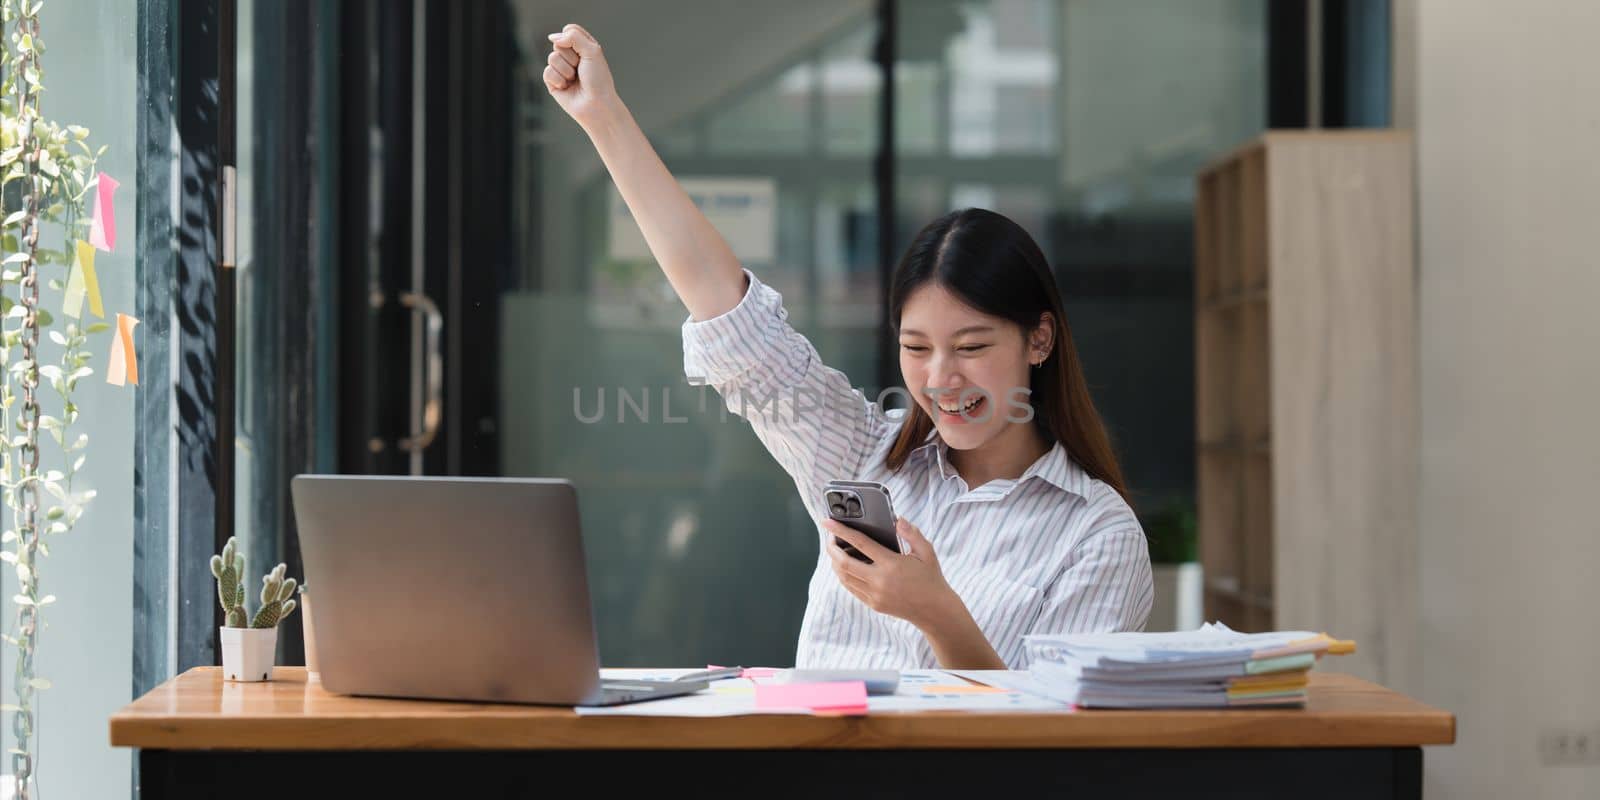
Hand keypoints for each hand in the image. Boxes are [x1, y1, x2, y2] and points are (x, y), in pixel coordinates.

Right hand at [543, 23, 619, 126]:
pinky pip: (547, 72)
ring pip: (552, 58)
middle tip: (581, 69)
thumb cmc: (598, 80)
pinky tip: (567, 87)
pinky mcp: (552, 82)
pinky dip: (558, 80)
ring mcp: (560, 68)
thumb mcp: (592, 51)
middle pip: (558, 43)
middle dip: (571, 57)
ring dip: (566, 70)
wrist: (596, 105)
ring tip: (575, 80)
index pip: (569, 30)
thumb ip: (573, 37)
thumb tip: (552, 37)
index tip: (585, 52)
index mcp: (583, 46)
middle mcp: (571, 56)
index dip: (573, 39)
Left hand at [824, 517, 957, 630]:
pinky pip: (851, 588)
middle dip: (831, 548)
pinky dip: (844, 576)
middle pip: (844, 563)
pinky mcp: (873, 604)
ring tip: (835, 551)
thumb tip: (897, 519)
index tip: (828, 522)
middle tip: (829, 537)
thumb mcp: (926, 551)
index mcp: (891, 564)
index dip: (841, 531)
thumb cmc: (930, 578)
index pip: (860, 543)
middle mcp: (880, 580)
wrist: (934, 610)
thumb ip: (911, 533)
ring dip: (835, 563)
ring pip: (844, 577)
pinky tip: (845, 567)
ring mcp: (875, 595)